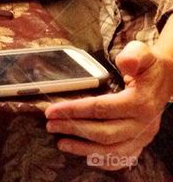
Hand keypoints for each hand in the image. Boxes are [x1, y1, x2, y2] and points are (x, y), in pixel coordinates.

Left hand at [45, 41, 172, 169]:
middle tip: (50, 125)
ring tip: (61, 143)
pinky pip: (122, 158)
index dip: (74, 110)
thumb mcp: (143, 53)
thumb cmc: (149, 65)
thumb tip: (124, 63)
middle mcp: (142, 124)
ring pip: (112, 150)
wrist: (166, 80)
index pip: (101, 109)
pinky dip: (103, 160)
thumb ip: (134, 55)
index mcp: (140, 103)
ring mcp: (143, 137)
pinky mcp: (141, 143)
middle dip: (74, 129)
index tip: (51, 110)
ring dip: (84, 149)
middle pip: (104, 133)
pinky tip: (85, 156)